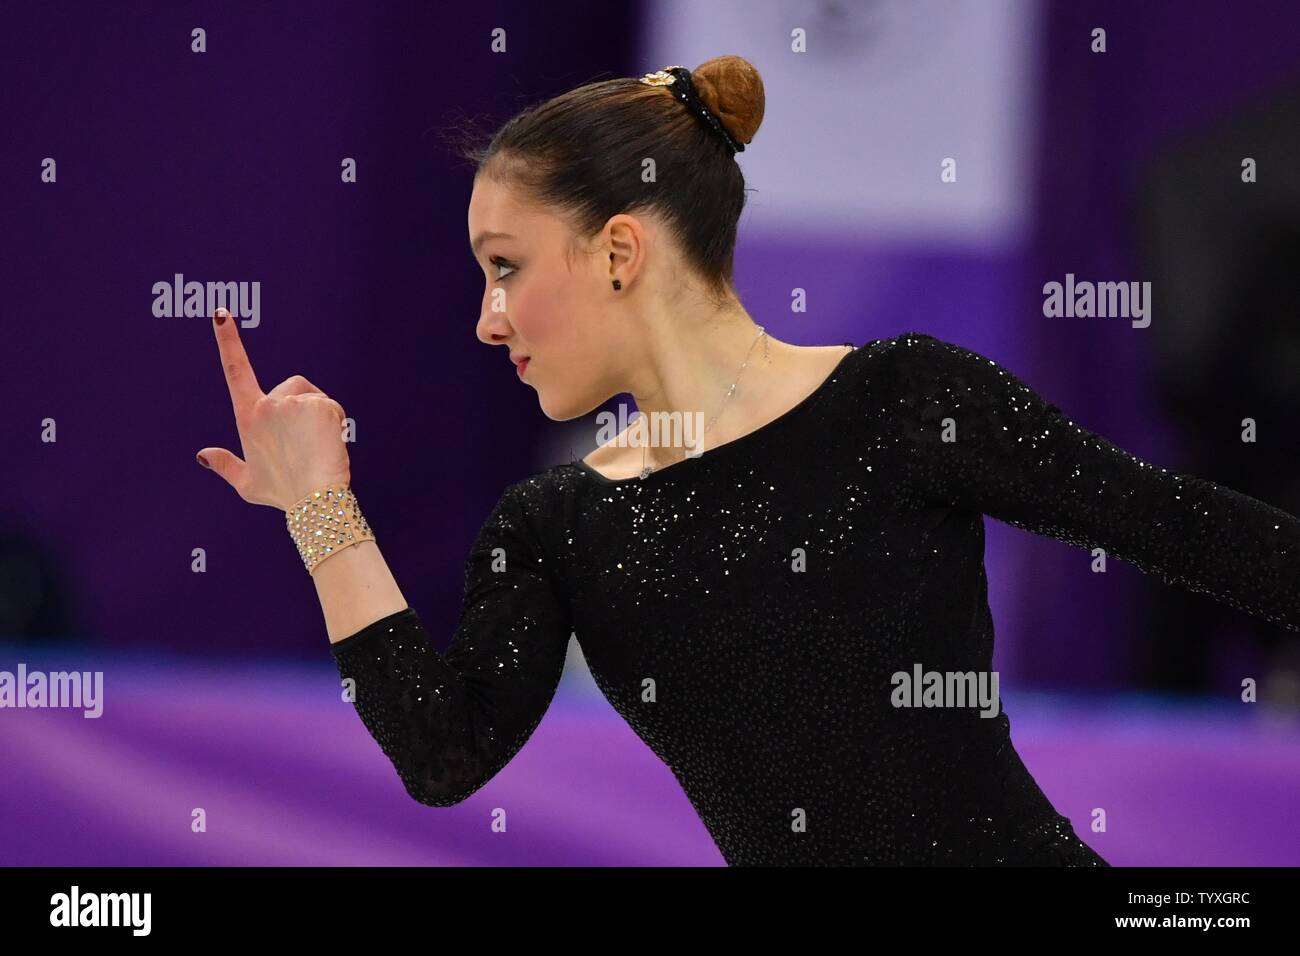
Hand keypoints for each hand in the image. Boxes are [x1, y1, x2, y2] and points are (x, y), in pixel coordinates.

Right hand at [197, 308, 351, 510]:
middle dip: (301, 406)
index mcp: (247, 417)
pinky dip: (334, 423)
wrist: (312, 500)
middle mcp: (268, 404)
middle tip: (304, 443)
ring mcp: (293, 403)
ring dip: (318, 415)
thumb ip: (225, 465)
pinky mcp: (318, 404)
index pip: (235, 370)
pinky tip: (329, 444)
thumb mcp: (248, 484)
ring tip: (316, 447)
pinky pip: (331, 406)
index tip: (221, 314)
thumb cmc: (282, 493)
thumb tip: (202, 454)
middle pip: (291, 387)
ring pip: (313, 397)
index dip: (228, 340)